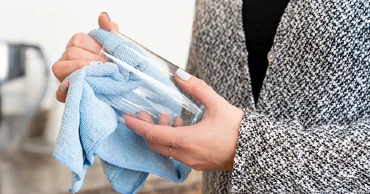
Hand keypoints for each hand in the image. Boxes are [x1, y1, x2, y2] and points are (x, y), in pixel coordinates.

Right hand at [52, 12, 118, 101]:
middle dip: (90, 61)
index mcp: (80, 47)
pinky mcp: (66, 94)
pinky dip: (66, 90)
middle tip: (105, 68)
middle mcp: (70, 60)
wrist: (126, 90)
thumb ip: (110, 31)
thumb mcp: (118, 49)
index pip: (78, 40)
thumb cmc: (119, 69)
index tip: (106, 56)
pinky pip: (59, 92)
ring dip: (81, 72)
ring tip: (96, 76)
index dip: (94, 48)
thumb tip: (103, 16)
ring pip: (60, 68)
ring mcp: (65, 76)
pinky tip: (79, 88)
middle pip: (71, 53)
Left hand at [123, 69, 244, 170]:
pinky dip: (172, 140)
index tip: (126, 118)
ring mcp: (191, 161)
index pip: (153, 135)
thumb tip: (179, 74)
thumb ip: (196, 87)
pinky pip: (177, 153)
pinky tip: (181, 126)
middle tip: (145, 114)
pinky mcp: (198, 163)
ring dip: (161, 134)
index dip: (138, 126)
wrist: (255, 150)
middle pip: (155, 144)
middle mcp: (186, 155)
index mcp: (188, 141)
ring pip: (166, 149)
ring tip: (168, 117)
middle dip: (147, 129)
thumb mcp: (217, 104)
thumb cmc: (238, 129)